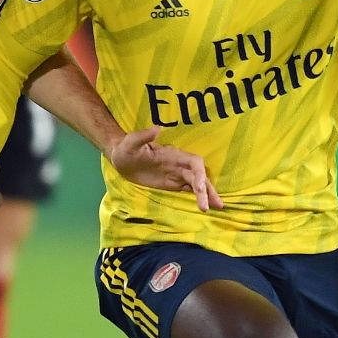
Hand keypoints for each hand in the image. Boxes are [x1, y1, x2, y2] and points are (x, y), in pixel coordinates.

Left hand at [107, 127, 223, 210]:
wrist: (121, 158)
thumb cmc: (126, 148)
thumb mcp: (131, 142)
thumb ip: (143, 136)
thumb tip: (157, 128)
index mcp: (173, 155)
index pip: (194, 162)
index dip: (199, 174)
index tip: (198, 188)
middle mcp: (178, 165)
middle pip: (198, 176)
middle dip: (206, 190)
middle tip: (211, 207)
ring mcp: (176, 175)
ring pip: (197, 185)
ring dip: (207, 195)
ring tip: (216, 208)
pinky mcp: (172, 184)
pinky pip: (189, 190)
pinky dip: (198, 197)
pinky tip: (205, 206)